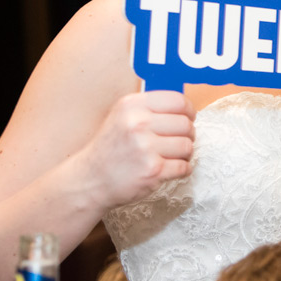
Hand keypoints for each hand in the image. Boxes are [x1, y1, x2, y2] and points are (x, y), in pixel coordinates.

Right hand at [76, 90, 195, 209]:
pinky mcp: (153, 171)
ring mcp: (146, 148)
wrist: (91, 180)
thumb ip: (149, 107)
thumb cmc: (111, 148)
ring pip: (187, 145)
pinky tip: (172, 168)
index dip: (189, 110)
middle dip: (188, 133)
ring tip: (174, 155)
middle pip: (185, 124)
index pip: (177, 100)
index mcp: (132, 105)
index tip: (189, 117)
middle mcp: (138, 124)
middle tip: (181, 139)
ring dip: (185, 152)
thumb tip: (184, 106)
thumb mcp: (122, 116)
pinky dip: (183, 169)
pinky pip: (184, 167)